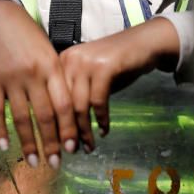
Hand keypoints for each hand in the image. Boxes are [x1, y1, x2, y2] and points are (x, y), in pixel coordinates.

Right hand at [0, 0, 76, 167]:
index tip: (73, 148)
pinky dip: (0, 130)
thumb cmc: (27, 34)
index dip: (69, 129)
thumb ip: (56, 77)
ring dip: (28, 143)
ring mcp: (11, 78)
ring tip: (34, 161)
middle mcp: (33, 74)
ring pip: (21, 118)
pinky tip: (5, 146)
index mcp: (51, 65)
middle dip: (52, 142)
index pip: (64, 104)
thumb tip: (67, 109)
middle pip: (44, 115)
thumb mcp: (48, 51)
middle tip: (56, 163)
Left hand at [58, 17, 179, 150]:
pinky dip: (102, 119)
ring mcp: (86, 62)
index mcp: (61, 61)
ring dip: (84, 130)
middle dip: (67, 131)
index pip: (50, 97)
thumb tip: (64, 127)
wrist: (143, 43)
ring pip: (79, 105)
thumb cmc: (116, 63)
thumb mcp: (90, 76)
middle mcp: (70, 59)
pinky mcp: (104, 67)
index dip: (53, 123)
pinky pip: (98, 101)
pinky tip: (104, 130)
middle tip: (72, 151)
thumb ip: (75, 94)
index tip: (56, 143)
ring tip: (88, 146)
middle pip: (61, 102)